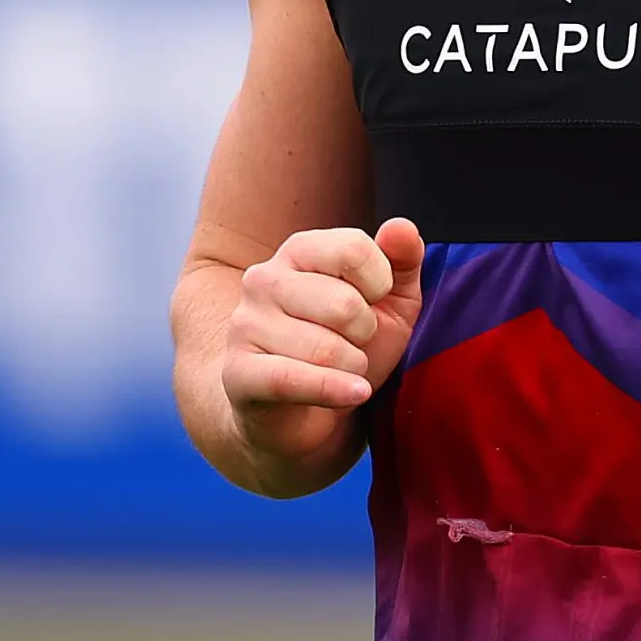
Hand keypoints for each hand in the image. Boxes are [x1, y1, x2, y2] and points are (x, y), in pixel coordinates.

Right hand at [221, 218, 425, 463]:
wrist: (305, 413)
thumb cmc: (347, 346)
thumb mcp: (390, 303)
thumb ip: (402, 261)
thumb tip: (401, 226)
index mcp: (298, 250)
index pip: (354, 249)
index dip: (380, 285)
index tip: (372, 303)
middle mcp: (263, 279)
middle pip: (344, 304)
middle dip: (365, 334)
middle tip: (354, 344)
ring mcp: (245, 325)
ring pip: (326, 349)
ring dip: (351, 367)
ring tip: (341, 369)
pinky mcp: (237, 372)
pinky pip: (293, 380)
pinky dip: (334, 391)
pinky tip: (355, 393)